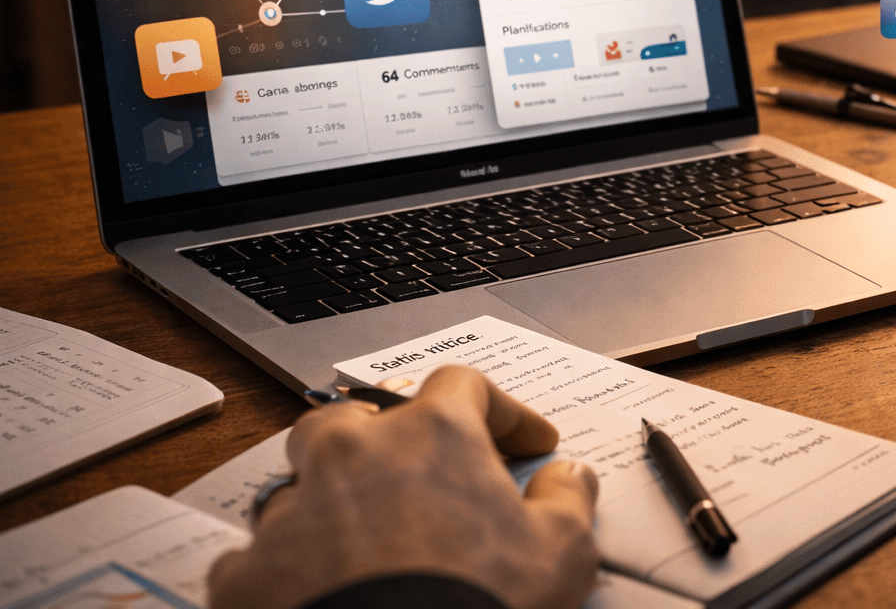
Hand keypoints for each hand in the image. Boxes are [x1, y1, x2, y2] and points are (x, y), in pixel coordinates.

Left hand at [208, 365, 599, 608]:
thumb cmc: (477, 604)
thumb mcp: (561, 554)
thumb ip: (568, 502)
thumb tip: (569, 480)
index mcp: (431, 435)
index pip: (465, 386)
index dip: (503, 413)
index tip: (529, 444)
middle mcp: (353, 453)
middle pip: (360, 416)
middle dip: (389, 439)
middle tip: (422, 478)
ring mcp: (292, 509)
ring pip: (304, 483)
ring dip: (334, 504)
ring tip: (365, 546)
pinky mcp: (247, 569)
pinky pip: (261, 555)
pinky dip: (288, 570)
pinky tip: (317, 595)